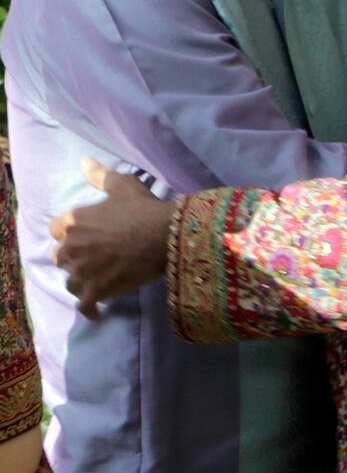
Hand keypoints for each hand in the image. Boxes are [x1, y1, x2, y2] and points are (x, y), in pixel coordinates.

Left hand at [51, 158, 176, 318]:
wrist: (163, 236)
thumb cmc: (142, 208)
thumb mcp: (122, 185)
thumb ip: (100, 175)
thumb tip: (84, 162)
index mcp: (74, 221)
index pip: (56, 229)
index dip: (68, 232)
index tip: (82, 234)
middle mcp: (72, 248)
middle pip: (61, 257)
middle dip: (72, 257)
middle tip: (90, 257)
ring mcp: (82, 272)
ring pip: (70, 282)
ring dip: (80, 281)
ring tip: (94, 281)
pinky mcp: (95, 292)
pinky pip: (85, 306)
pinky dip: (90, 309)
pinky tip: (97, 311)